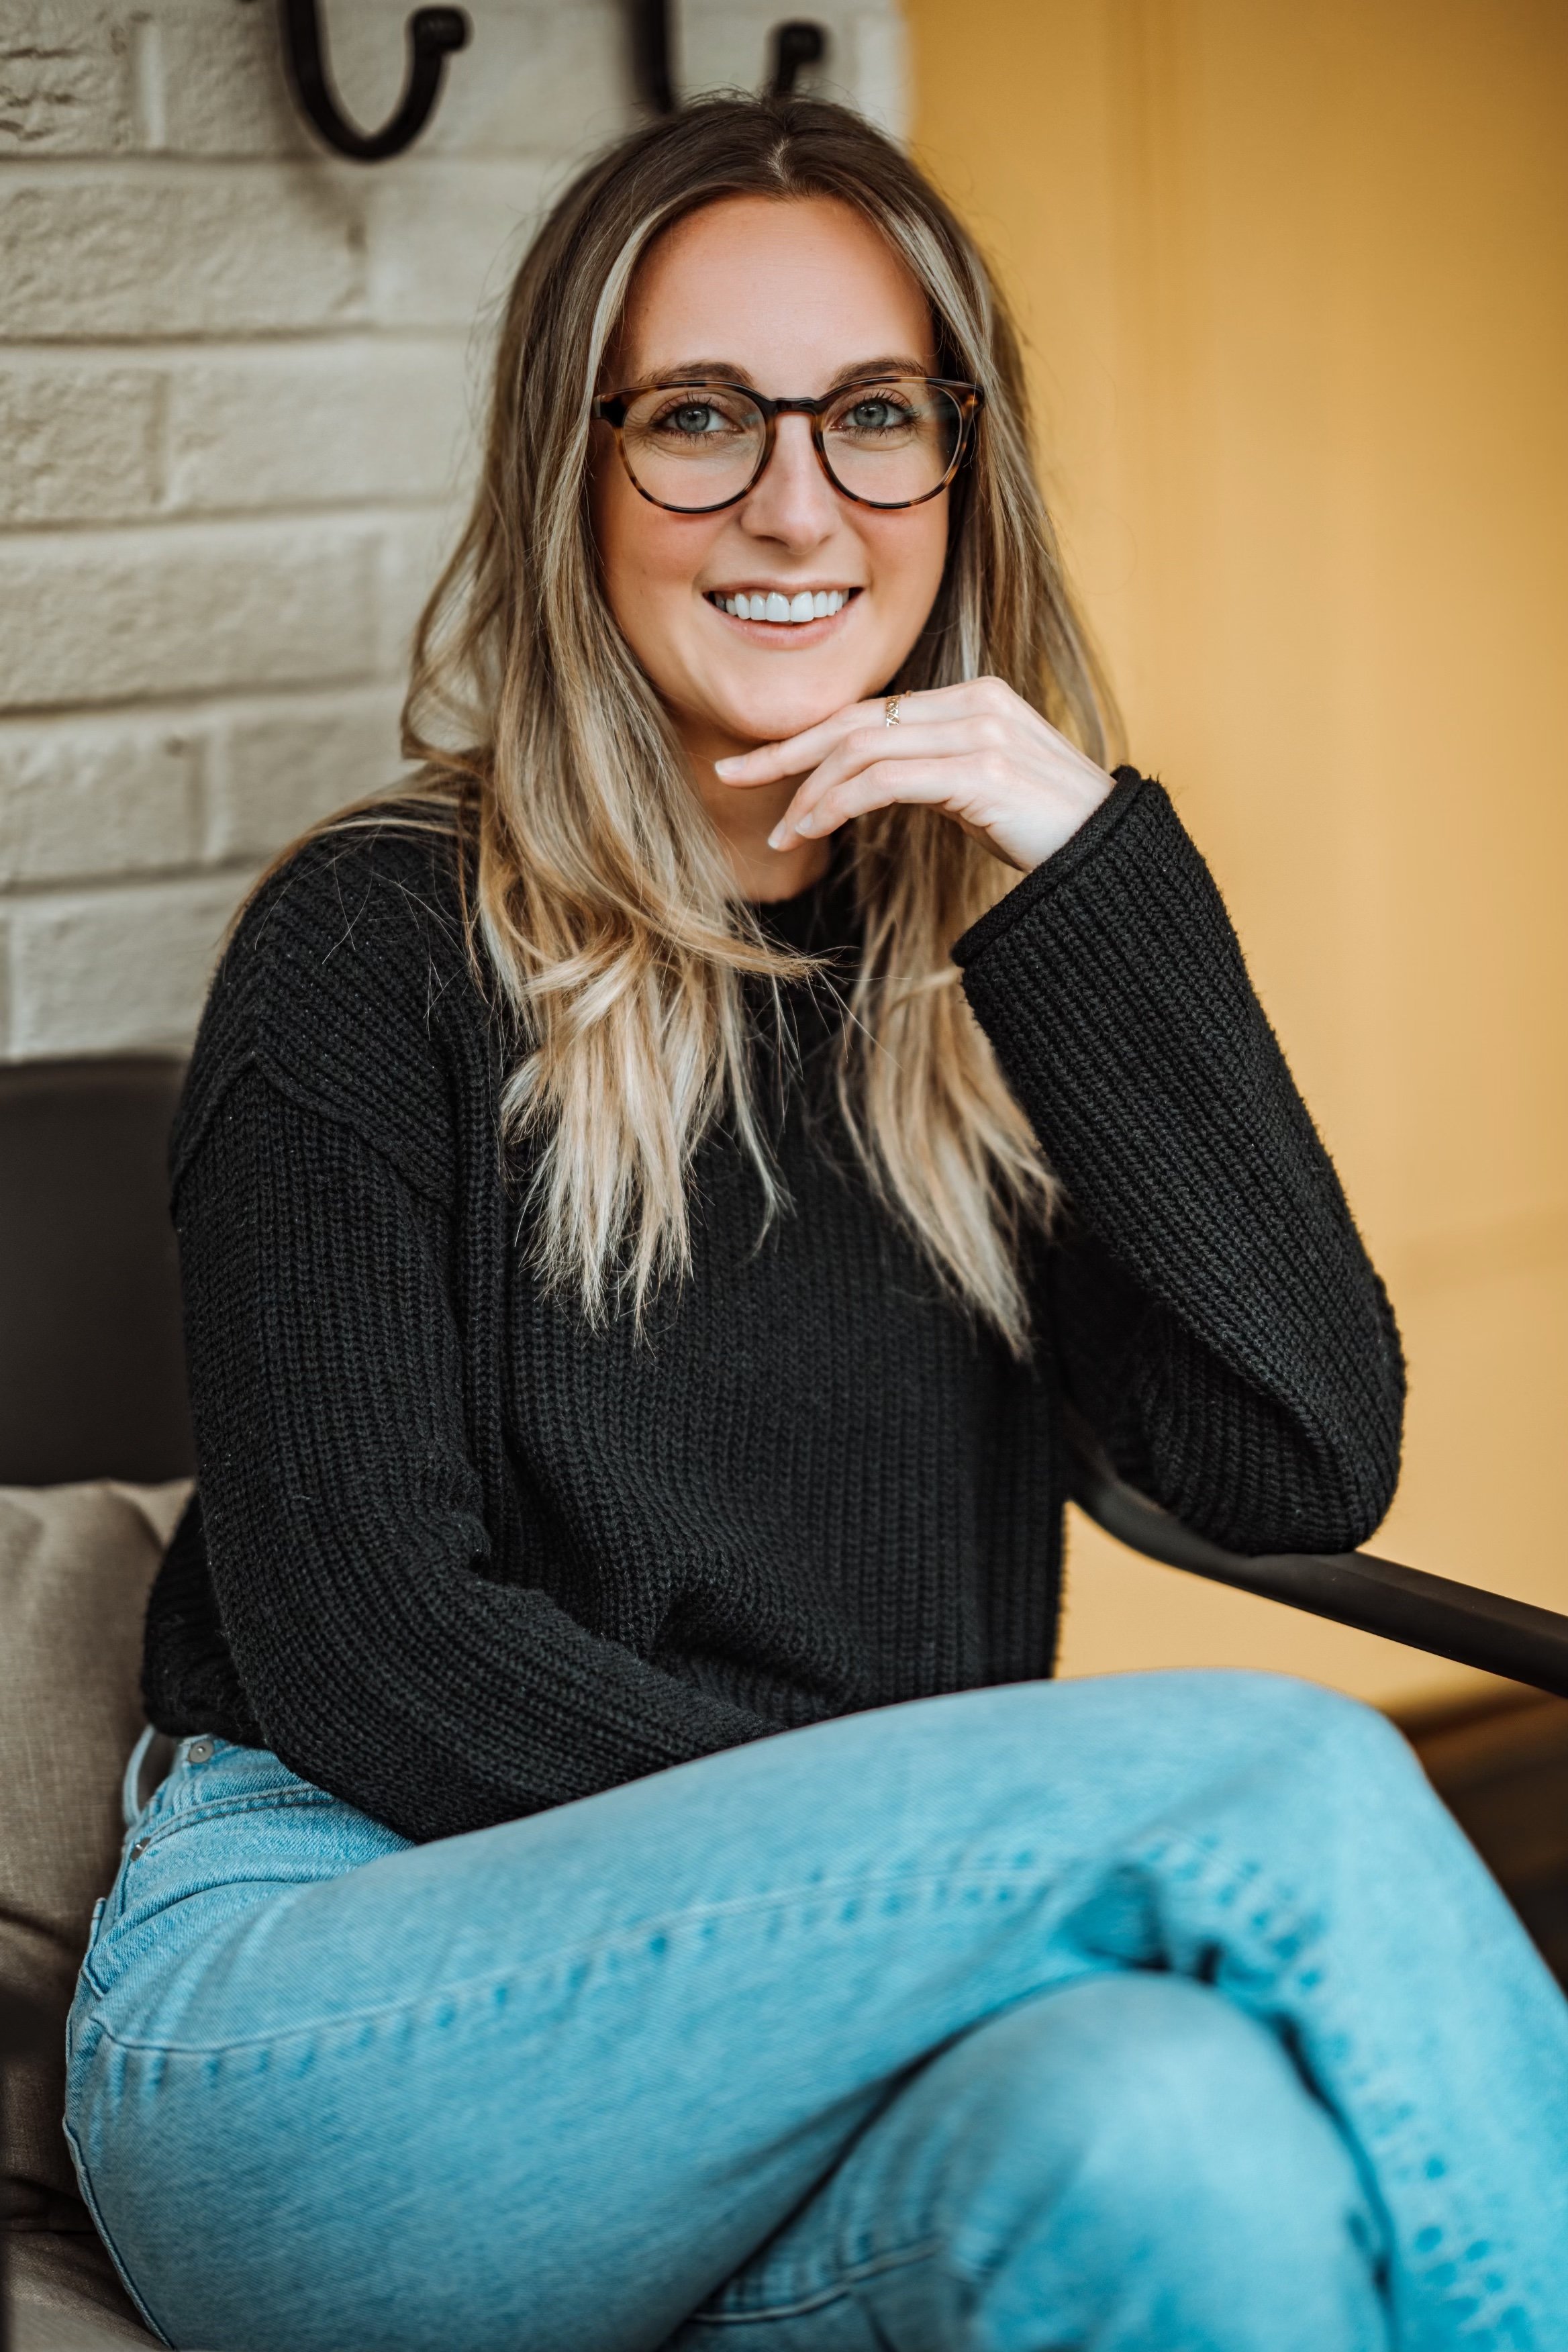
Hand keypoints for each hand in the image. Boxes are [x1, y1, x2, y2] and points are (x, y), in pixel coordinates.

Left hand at [713, 677, 1113, 874]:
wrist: (1112, 863)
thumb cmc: (1050, 835)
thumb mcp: (982, 793)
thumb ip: (933, 775)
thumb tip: (875, 787)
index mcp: (974, 698)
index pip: (874, 712)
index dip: (812, 738)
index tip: (761, 764)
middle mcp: (974, 703)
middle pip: (856, 720)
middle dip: (786, 751)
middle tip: (731, 774)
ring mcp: (979, 733)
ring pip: (862, 751)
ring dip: (809, 794)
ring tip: (780, 834)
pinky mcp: (979, 770)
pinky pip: (884, 781)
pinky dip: (836, 804)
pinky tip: (811, 829)